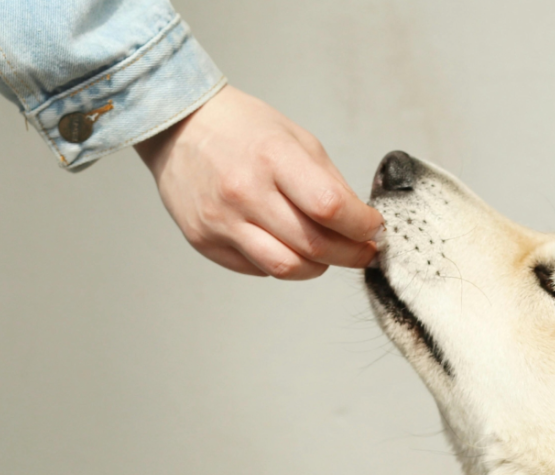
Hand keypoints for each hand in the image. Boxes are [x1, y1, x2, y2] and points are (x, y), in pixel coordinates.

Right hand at [135, 85, 382, 278]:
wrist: (179, 126)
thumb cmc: (242, 129)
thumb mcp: (297, 139)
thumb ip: (330, 183)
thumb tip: (360, 222)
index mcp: (273, 158)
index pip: (330, 207)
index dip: (362, 226)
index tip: (375, 229)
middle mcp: (244, 192)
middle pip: (314, 246)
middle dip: (352, 254)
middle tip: (365, 251)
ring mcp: (221, 220)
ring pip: (287, 268)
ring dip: (319, 267)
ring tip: (327, 253)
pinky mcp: (204, 241)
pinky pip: (259, 268)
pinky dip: (283, 263)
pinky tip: (286, 244)